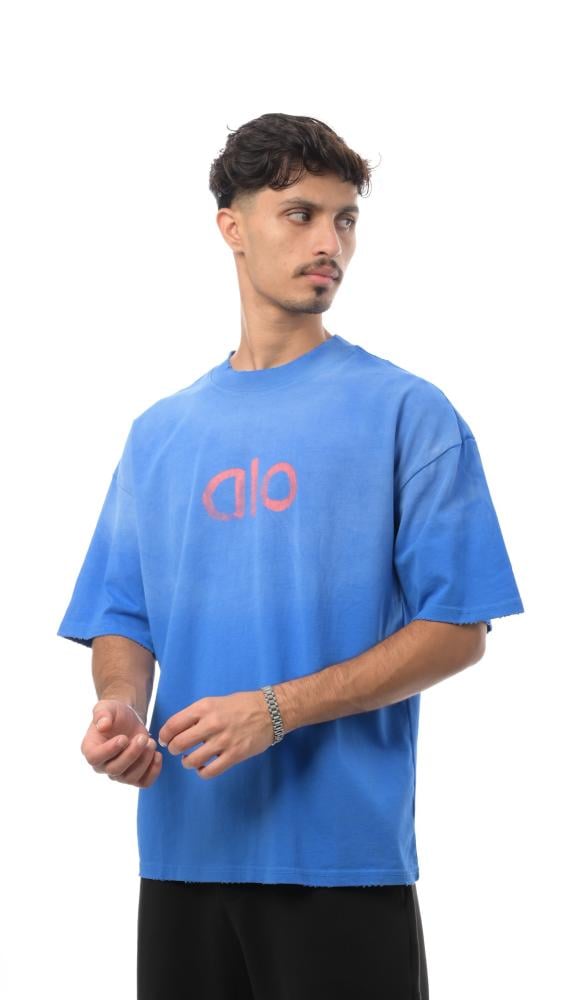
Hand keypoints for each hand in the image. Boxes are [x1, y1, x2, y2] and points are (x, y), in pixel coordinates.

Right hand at [80, 699, 162, 787]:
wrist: (128, 719)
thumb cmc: (114, 713)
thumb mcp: (106, 707)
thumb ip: (102, 714)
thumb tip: (102, 726)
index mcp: (90, 749)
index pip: (94, 758)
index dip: (109, 750)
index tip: (124, 738)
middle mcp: (102, 765)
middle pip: (115, 770)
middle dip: (132, 754)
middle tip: (143, 738)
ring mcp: (118, 773)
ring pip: (130, 778)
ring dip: (144, 761)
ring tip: (151, 742)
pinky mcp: (134, 775)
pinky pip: (143, 782)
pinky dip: (153, 772)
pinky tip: (157, 755)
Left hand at [158, 691, 273, 779]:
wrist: (270, 711)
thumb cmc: (241, 705)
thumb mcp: (215, 702)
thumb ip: (196, 715)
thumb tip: (176, 730)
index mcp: (204, 708)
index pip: (173, 725)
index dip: (164, 735)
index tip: (165, 739)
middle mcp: (211, 723)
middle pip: (178, 744)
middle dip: (173, 749)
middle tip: (177, 750)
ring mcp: (223, 741)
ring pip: (191, 760)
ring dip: (187, 762)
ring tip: (190, 759)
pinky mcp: (234, 755)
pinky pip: (209, 771)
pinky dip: (202, 772)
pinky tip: (203, 767)